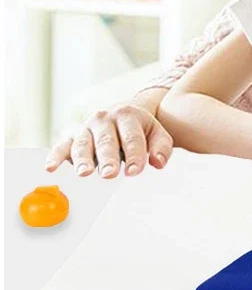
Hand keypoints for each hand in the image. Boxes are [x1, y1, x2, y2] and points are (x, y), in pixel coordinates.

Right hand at [45, 104, 173, 177]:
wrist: (123, 114)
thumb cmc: (140, 129)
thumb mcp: (157, 134)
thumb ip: (161, 148)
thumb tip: (158, 162)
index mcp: (127, 115)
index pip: (132, 138)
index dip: (134, 155)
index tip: (134, 171)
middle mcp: (104, 119)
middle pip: (106, 141)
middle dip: (108, 158)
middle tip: (109, 174)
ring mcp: (86, 128)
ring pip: (83, 144)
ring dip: (83, 159)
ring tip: (84, 173)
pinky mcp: (72, 137)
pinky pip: (62, 146)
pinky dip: (55, 156)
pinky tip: (52, 168)